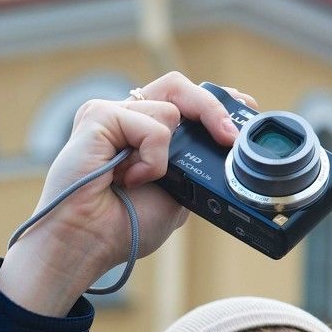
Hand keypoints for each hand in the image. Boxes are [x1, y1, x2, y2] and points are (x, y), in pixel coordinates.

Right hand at [0, 73, 257, 315]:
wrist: (85, 244)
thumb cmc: (122, 228)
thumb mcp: (177, 198)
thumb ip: (194, 168)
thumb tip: (228, 145)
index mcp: (143, 134)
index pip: (184, 98)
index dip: (216, 100)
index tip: (245, 111)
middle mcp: (126, 118)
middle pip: (179, 86)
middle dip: (212, 107)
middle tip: (228, 137)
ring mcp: (111, 115)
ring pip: (170, 106)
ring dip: (167, 154)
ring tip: (141, 181)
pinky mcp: (98, 116)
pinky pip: (152, 125)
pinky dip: (151, 158)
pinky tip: (127, 178)